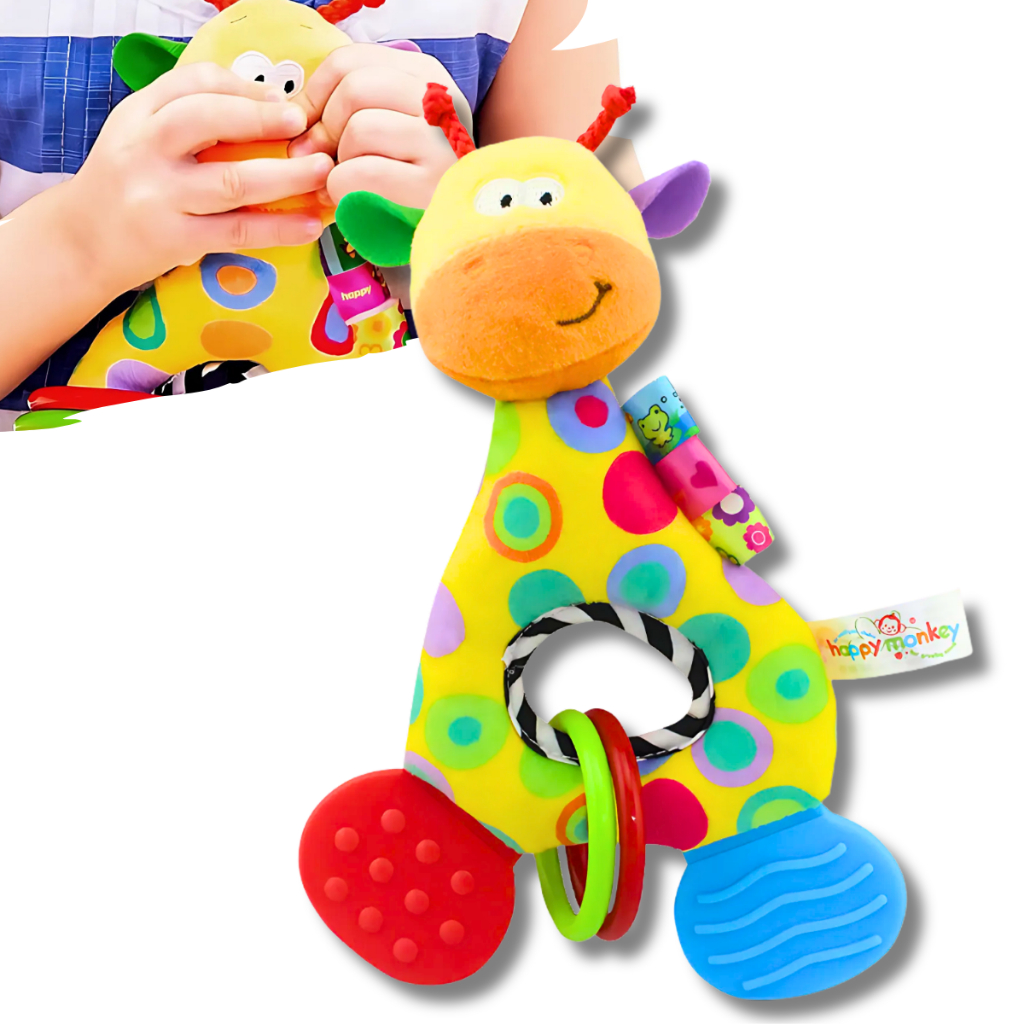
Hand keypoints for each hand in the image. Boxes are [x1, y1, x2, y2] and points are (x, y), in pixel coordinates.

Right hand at [67, 62, 334, 293]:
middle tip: (304, 125)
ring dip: (286, 176)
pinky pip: (237, 231)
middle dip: (262, 118)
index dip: (242, 88)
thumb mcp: (141, 137)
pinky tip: (309, 225)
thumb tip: (265, 106)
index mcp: (138, 115)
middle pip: (207, 120)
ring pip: (232, 180)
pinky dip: (278, 228)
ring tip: (322, 173)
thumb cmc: (127, 186)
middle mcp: (145, 150)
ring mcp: (159, 197)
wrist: (81, 243)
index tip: (282, 100)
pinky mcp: (175, 240)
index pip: (192, 84)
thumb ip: (187, 118)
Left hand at [288, 44, 469, 211]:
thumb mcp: (386, 127)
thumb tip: (293, 121)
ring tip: (352, 183)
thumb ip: (345, 108)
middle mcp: (439, 102)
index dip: (315, 96)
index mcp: (424, 77)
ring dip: (340, 163)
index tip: (309, 127)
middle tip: (325, 162)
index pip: (348, 61)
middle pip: (352, 89)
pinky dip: (344, 190)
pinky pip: (362, 174)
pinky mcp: (430, 186)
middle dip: (325, 129)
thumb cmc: (408, 178)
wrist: (451, 230)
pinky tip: (355, 202)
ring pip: (359, 129)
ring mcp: (439, 144)